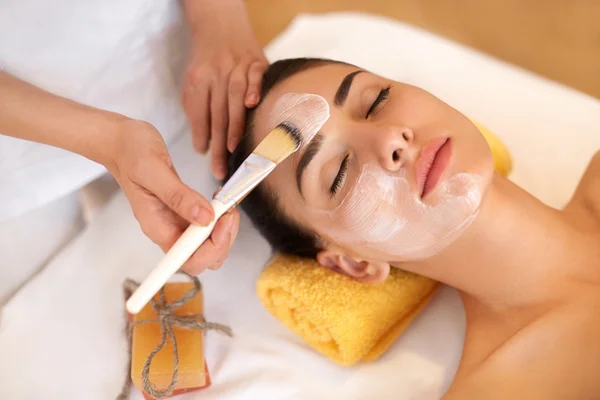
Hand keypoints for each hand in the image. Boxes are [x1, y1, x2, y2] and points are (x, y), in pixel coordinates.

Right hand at [106, 120, 239, 273]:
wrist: (121, 141)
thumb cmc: (130, 152)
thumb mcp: (153, 169)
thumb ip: (178, 196)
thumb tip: (204, 218)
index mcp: (156, 227)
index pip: (188, 261)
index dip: (211, 249)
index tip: (220, 221)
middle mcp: (167, 229)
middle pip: (203, 257)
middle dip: (223, 239)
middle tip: (228, 210)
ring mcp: (176, 222)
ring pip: (209, 243)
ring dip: (224, 228)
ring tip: (226, 202)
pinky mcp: (183, 211)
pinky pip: (207, 225)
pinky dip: (219, 217)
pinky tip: (220, 199)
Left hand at [182, 0, 267, 179]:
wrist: (222, 26)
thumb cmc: (209, 63)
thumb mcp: (194, 82)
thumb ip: (196, 111)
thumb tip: (202, 145)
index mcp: (199, 79)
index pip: (198, 112)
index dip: (201, 135)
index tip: (205, 156)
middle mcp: (217, 73)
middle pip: (216, 113)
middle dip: (218, 143)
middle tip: (220, 168)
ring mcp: (238, 66)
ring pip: (234, 97)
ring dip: (235, 124)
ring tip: (233, 149)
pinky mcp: (257, 61)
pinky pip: (256, 76)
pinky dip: (255, 88)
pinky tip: (253, 105)